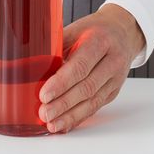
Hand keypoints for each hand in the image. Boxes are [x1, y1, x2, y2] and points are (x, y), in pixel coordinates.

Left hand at [38, 4, 145, 132]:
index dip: (62, 83)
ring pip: (93, 101)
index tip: (44, 95)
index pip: (81, 66)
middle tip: (44, 113)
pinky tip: (65, 123)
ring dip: (71, 115)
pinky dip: (79, 117)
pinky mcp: (114, 91)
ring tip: (52, 123)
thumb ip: (57, 46)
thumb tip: (31, 64)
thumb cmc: (94, 30)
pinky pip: (96, 106)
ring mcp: (115, 78)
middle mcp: (112, 61)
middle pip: (87, 87)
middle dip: (63, 103)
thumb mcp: (75, 29)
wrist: (122, 32)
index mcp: (100, 41)